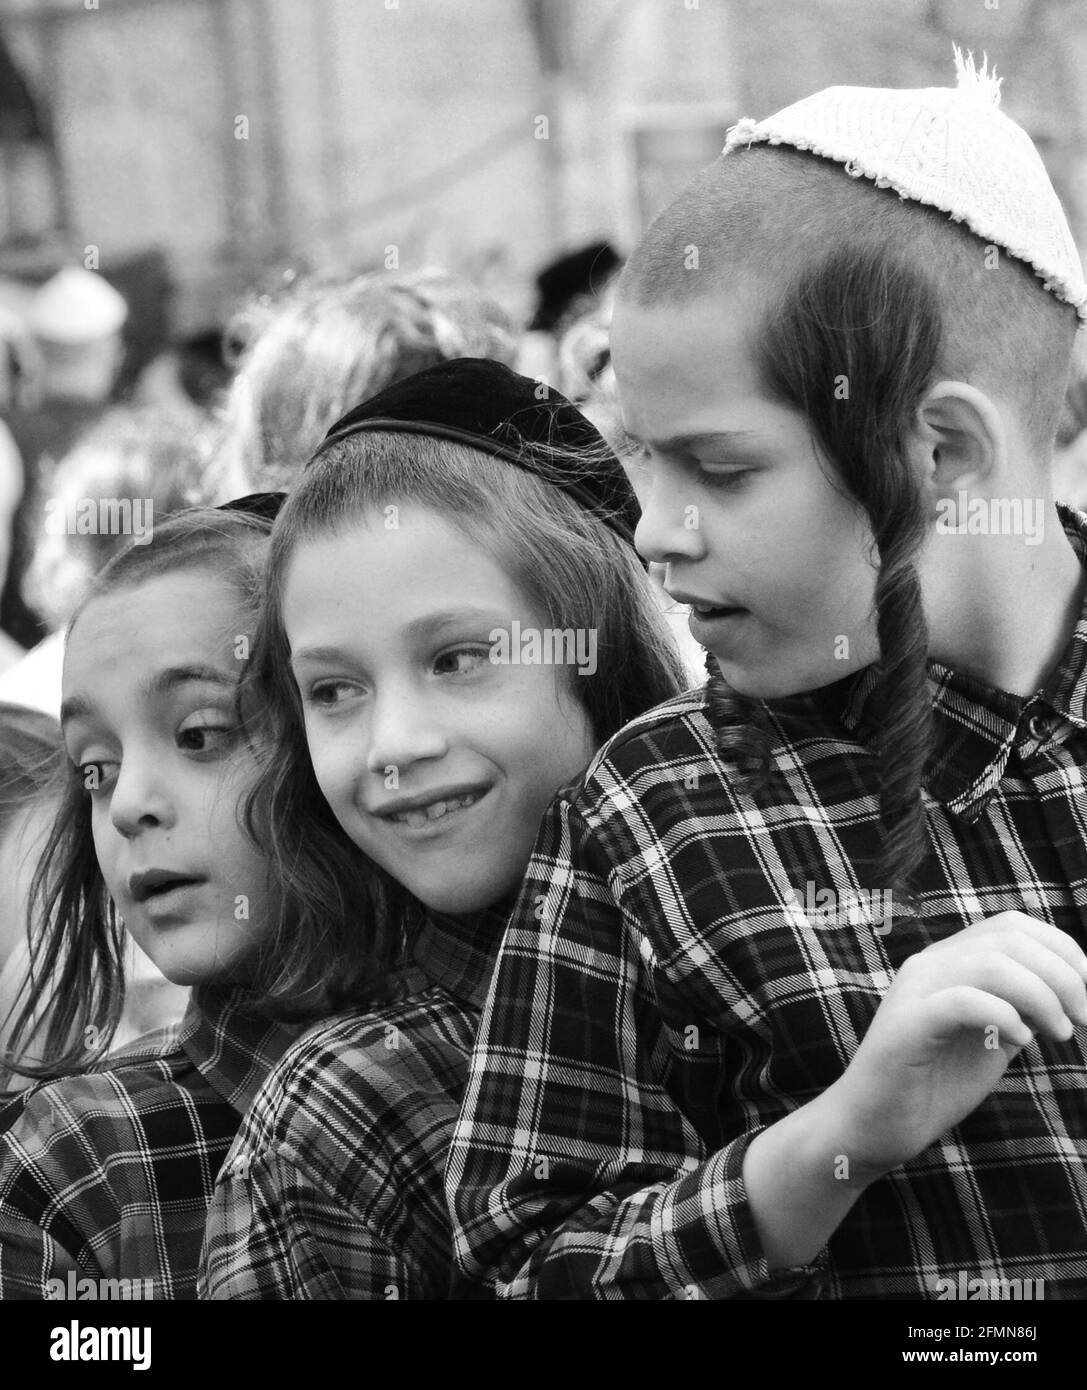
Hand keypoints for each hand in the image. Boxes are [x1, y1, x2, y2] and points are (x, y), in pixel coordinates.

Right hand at [824, 912, 1086, 1178]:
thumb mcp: (993, 1038)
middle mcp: (930, 964)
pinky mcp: (906, 1025)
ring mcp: (915, 991)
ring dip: (1041, 996)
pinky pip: (962, 1001)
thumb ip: (1022, 1009)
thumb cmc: (934, 1085)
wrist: (874, 1126)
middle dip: (1063, 976)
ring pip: (990, 963)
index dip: (1064, 952)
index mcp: (949, 960)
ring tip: (1058, 1034)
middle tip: (1081, 1021)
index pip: (1013, 925)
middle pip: (1009, 938)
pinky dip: (1004, 1016)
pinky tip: (1021, 1043)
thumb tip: (1072, 993)